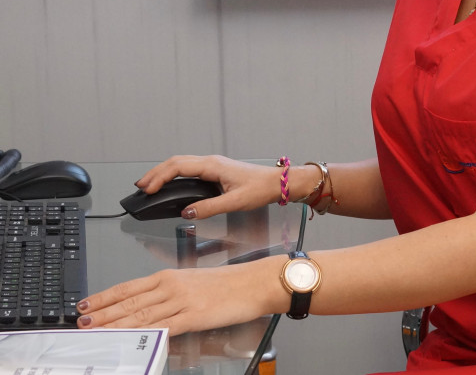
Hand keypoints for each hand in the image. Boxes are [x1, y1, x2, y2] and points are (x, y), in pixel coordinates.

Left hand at [76, 258, 285, 335]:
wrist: (254, 283)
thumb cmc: (228, 283)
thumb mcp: (193, 281)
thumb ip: (169, 292)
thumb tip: (146, 305)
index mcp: (170, 276)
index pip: (128, 288)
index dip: (104, 297)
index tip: (85, 304)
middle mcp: (172, 287)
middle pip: (130, 302)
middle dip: (103, 313)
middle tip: (82, 321)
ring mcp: (182, 301)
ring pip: (141, 315)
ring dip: (117, 325)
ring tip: (97, 331)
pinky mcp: (194, 316)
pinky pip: (164, 327)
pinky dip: (145, 334)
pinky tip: (132, 339)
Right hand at [135, 155, 285, 218]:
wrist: (276, 182)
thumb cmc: (260, 189)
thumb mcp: (235, 202)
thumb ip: (209, 208)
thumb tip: (186, 213)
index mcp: (213, 166)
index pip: (178, 167)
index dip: (160, 177)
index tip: (147, 189)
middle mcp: (211, 162)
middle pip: (175, 162)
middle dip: (155, 173)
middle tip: (140, 187)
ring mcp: (213, 165)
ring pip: (181, 163)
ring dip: (163, 172)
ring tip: (148, 185)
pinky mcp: (215, 170)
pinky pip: (188, 168)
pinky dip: (174, 174)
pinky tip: (169, 183)